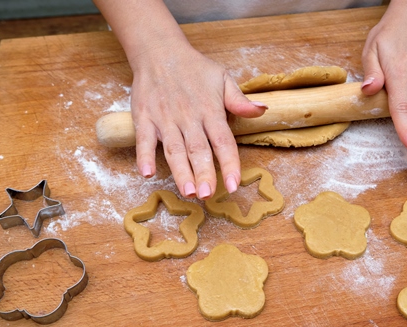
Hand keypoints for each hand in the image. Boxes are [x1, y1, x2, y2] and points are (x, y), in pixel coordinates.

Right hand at [130, 42, 265, 198]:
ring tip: (188, 192)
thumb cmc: (194, 68)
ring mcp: (165, 119)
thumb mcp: (222, 78)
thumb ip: (239, 100)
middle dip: (204, 173)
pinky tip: (147, 173)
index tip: (234, 184)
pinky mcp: (144, 118)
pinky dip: (144, 156)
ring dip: (180, 171)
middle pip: (198, 150)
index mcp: (210, 110)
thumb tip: (263, 110)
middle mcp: (188, 117)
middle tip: (208, 195)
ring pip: (174, 149)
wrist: (159, 51)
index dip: (229, 164)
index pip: (223, 141)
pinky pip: (144, 140)